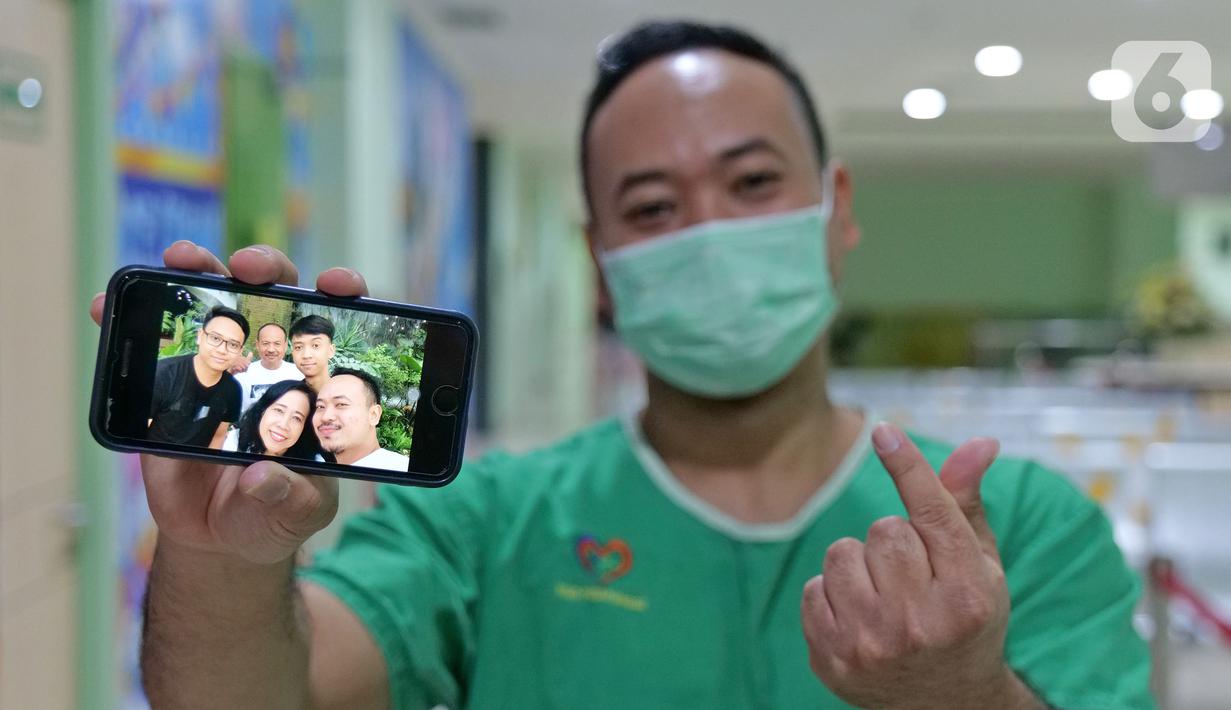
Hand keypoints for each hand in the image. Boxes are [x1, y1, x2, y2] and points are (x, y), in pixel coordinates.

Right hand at [90, 241, 369, 564]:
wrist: (219, 536)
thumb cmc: (274, 514)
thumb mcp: (297, 513)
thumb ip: (290, 498)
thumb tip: (264, 476)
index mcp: (314, 384)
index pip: (337, 327)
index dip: (344, 296)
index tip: (339, 285)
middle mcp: (271, 364)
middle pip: (274, 298)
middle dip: (266, 271)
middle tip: (249, 269)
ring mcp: (219, 369)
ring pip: (213, 307)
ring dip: (198, 271)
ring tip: (181, 260)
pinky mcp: (172, 387)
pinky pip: (149, 347)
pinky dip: (126, 319)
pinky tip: (108, 308)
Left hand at [801, 423, 1025, 709]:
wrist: (943, 705)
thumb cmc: (964, 619)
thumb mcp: (979, 567)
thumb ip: (966, 503)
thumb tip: (981, 442)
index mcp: (967, 596)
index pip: (932, 515)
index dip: (908, 468)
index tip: (884, 432)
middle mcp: (921, 623)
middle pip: (883, 530)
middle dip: (894, 541)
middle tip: (912, 576)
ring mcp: (873, 645)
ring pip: (841, 553)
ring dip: (858, 564)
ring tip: (883, 595)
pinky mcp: (832, 659)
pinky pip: (813, 588)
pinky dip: (832, 595)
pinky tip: (859, 619)